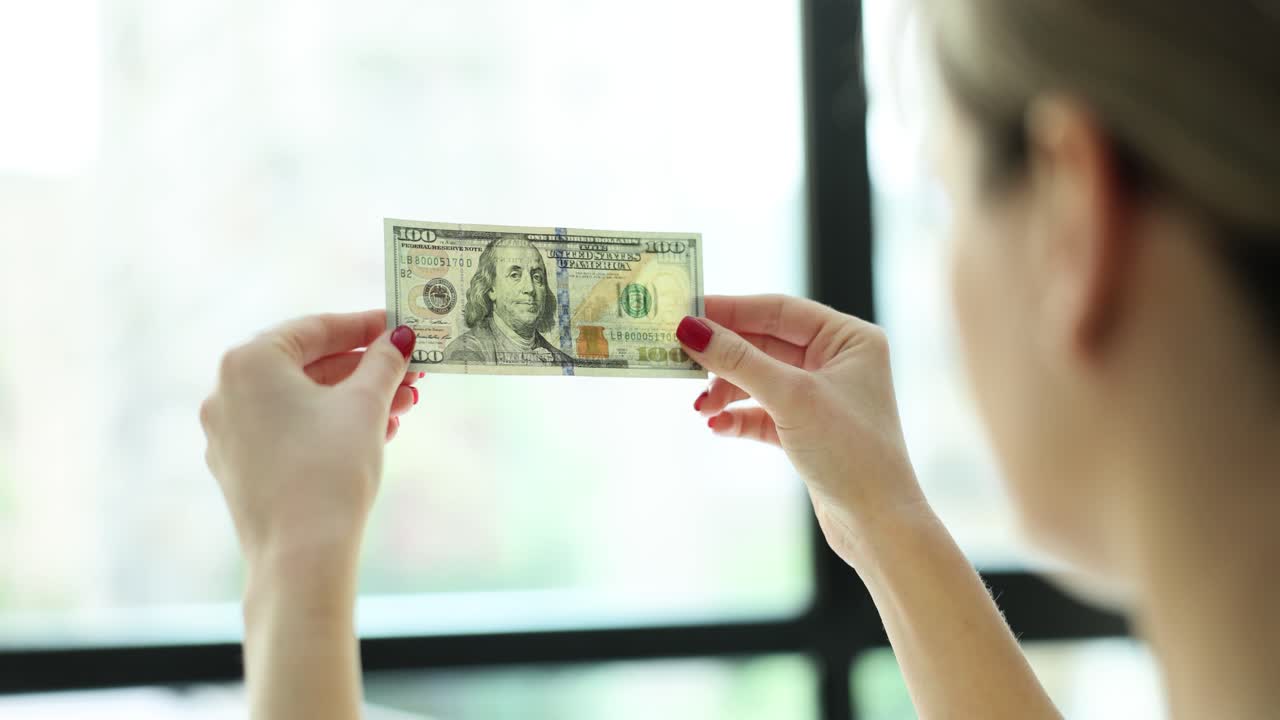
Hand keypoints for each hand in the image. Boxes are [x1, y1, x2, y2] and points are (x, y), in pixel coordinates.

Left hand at [200, 310, 420, 575]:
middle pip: (309, 366)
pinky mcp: (239, 467)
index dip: (366, 327)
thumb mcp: (366, 405)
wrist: (301, 554)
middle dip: (366, 370)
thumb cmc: (331, 468)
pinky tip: (375, 435)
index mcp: (249, 362)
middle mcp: (227, 392)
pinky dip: (330, 425)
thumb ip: (384, 363)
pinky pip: (289, 430)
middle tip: (412, 374)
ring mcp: (229, 432)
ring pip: (302, 401)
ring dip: (354, 400)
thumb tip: (400, 338)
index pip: (316, 328)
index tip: (401, 328)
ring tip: (404, 409)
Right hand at [677, 295, 929, 565]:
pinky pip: (764, 412)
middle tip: (679, 358)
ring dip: (727, 390)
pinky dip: (739, 417)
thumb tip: (691, 328)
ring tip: (700, 407)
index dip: (731, 310)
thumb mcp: (790, 397)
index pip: (779, 310)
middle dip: (723, 357)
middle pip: (765, 343)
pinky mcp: (808, 429)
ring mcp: (822, 396)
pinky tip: (717, 427)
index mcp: (849, 338)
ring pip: (760, 379)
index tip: (686, 313)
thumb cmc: (850, 450)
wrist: (877, 524)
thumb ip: (739, 360)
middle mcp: (838, 361)